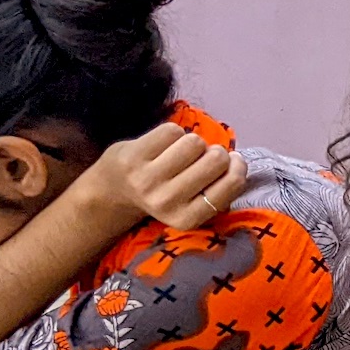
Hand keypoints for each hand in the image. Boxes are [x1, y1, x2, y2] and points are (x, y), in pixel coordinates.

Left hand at [86, 122, 246, 230]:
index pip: (231, 184)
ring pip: (194, 142)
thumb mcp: (191, 205)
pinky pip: (172, 131)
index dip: (238, 166)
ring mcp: (147, 178)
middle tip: (202, 158)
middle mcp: (166, 201)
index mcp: (187, 218)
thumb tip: (239, 161)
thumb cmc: (161, 195)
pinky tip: (162, 146)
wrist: (110, 192)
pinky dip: (172, 134)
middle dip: (215, 152)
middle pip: (215, 158)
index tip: (232, 163)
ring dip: (193, 142)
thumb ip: (217, 189)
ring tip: (181, 153)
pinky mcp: (133, 155)